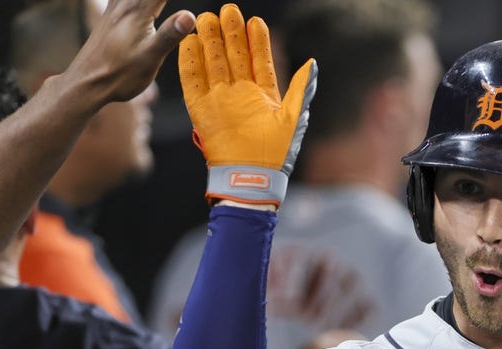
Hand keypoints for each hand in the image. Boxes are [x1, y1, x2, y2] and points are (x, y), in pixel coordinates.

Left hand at [64, 0, 194, 104]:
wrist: (88, 82)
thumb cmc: (120, 74)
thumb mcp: (150, 58)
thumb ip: (169, 35)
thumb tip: (189, 16)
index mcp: (138, 11)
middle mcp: (125, 4)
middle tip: (162, 2)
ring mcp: (116, 8)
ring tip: (156, 1)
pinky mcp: (110, 15)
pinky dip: (135, 0)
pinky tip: (134, 4)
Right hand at [179, 3, 315, 204]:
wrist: (252, 178)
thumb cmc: (276, 154)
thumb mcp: (293, 118)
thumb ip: (301, 89)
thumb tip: (312, 63)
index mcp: (263, 96)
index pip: (259, 61)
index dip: (256, 41)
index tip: (254, 21)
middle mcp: (240, 95)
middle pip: (233, 57)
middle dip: (229, 34)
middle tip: (227, 10)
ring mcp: (220, 100)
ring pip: (212, 64)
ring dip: (209, 42)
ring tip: (206, 19)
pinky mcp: (201, 110)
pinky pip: (192, 81)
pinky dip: (189, 62)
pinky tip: (189, 41)